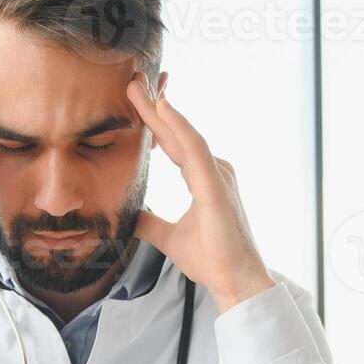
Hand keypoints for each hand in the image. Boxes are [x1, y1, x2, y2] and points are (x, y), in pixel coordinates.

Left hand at [126, 76, 274, 312]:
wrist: (236, 282)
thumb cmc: (212, 260)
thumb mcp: (168, 237)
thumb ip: (149, 222)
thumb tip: (127, 215)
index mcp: (204, 179)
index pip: (171, 144)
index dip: (152, 122)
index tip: (132, 100)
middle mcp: (213, 171)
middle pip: (176, 133)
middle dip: (152, 106)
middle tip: (131, 80)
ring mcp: (217, 175)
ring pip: (183, 135)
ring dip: (159, 110)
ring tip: (137, 87)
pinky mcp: (216, 186)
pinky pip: (194, 149)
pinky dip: (178, 127)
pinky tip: (162, 108)